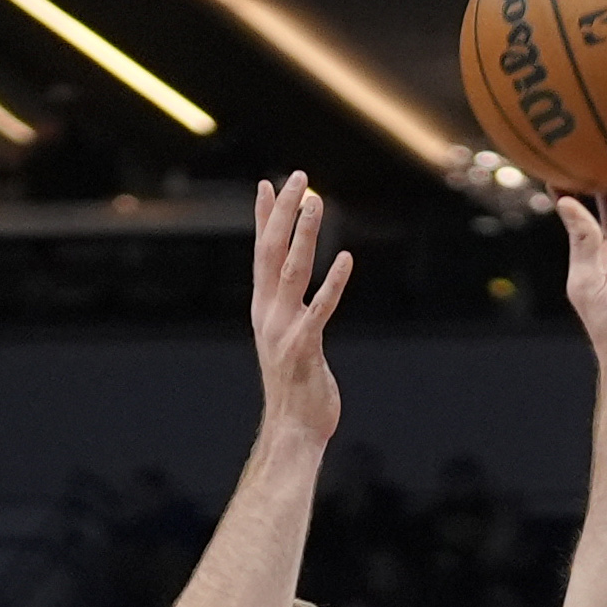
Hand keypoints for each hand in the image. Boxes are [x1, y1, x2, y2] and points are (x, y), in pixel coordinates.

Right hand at [248, 174, 347, 444]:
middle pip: (271, 251)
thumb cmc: (296, 386)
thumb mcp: (287, 339)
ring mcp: (284, 330)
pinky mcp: (305, 348)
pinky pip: (320, 309)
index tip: (267, 183)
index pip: (261, 253)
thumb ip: (290, 312)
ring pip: (292, 271)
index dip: (263, 218)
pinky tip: (345, 258)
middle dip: (283, 212)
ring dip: (303, 234)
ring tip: (314, 201)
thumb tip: (295, 292)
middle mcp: (268, 314)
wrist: (293, 430)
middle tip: (298, 177)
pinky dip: (332, 283)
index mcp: (263, 309)